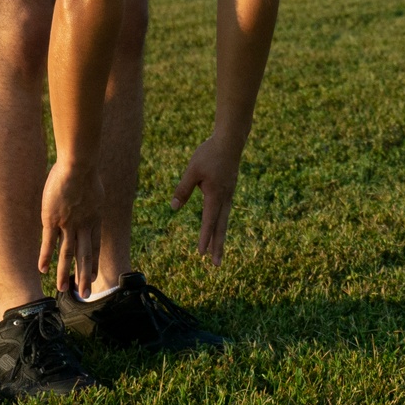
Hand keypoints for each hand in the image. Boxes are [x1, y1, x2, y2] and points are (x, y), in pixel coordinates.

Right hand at [38, 161, 103, 297]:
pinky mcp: (52, 220)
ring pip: (67, 254)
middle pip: (84, 256)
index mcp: (95, 217)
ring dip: (65, 273)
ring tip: (63, 290)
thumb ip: (89, 198)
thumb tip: (87, 197)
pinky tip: (43, 271)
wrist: (79, 164)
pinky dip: (45, 257)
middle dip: (83, 277)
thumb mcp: (92, 187)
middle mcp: (84, 225)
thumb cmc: (85, 168)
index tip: (93, 276)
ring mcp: (68, 224)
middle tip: (84, 295)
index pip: (94, 245)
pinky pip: (48, 243)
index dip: (93, 262)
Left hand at [170, 136, 242, 266]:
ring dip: (220, 235)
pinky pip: (225, 210)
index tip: (201, 254)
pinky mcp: (229, 188)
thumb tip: (174, 208)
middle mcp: (225, 197)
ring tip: (217, 251)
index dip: (204, 238)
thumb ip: (183, 189)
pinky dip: (222, 222)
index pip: (208, 221)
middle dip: (218, 246)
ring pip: (224, 219)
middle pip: (221, 226)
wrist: (230, 140)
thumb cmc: (209, 153)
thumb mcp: (192, 171)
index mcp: (215, 195)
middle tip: (217, 264)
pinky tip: (218, 224)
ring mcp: (229, 193)